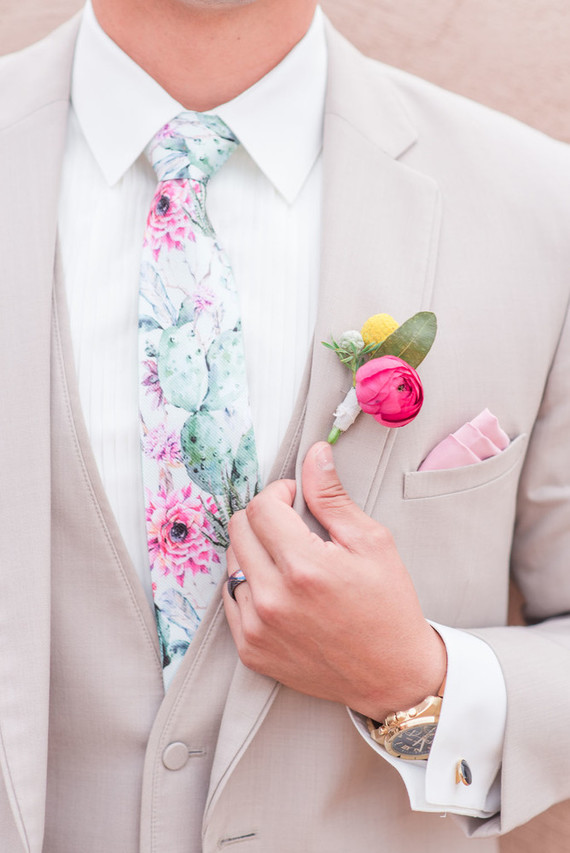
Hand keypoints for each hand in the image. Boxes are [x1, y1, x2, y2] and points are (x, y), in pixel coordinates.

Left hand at [223, 441, 446, 719]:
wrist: (392, 675)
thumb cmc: (388, 606)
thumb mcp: (371, 542)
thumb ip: (333, 497)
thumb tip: (314, 454)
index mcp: (304, 567)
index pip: (262, 506)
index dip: (280, 493)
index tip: (296, 499)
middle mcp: (272, 599)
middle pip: (239, 529)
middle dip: (264, 517)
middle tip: (293, 527)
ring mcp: (257, 628)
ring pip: (232, 562)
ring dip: (255, 552)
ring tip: (289, 562)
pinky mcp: (250, 650)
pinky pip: (231, 598)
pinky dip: (249, 586)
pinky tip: (280, 591)